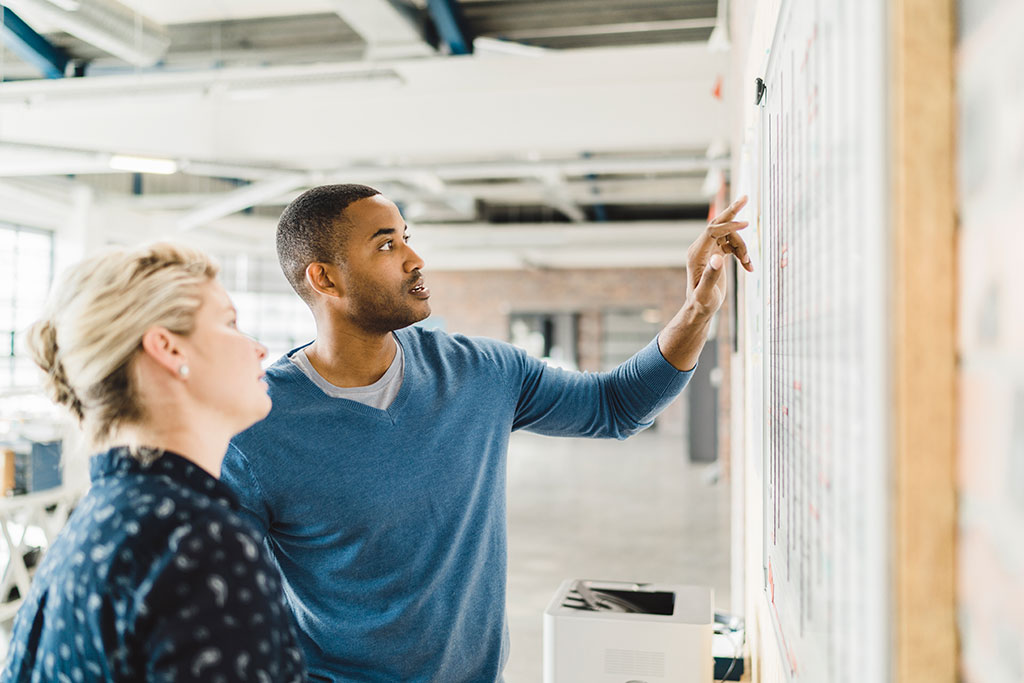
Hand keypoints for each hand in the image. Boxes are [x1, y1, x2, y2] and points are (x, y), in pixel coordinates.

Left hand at [685, 196, 750, 316]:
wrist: (700, 309)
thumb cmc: (702, 303)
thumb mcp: (705, 294)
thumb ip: (711, 276)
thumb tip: (718, 258)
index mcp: (696, 254)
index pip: (712, 231)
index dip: (729, 226)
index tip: (747, 224)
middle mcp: (700, 248)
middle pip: (718, 224)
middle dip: (733, 211)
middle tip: (746, 197)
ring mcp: (708, 250)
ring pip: (730, 237)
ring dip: (743, 247)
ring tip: (749, 264)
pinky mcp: (716, 254)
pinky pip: (732, 245)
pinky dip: (742, 253)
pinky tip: (749, 267)